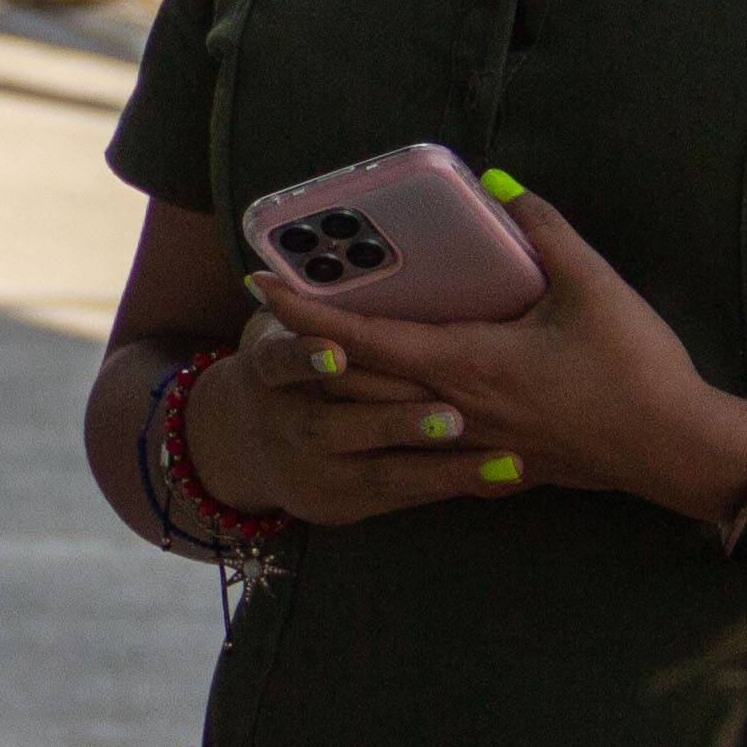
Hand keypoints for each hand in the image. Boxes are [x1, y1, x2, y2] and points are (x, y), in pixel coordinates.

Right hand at [175, 326, 510, 526]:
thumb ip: (313, 300)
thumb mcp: (278, 328)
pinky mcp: (343, 507)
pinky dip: (456, 486)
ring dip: (444, 468)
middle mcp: (289, 429)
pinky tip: (506, 477)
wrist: (240, 444)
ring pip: (384, 475)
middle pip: (338, 429)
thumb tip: (374, 240)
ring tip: (505, 461)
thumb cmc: (281, 365)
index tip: (342, 354)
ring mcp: (315, 476)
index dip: (307, 356)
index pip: (282, 361)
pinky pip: (405, 497)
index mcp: (268, 371)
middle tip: (455, 417)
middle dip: (397, 423)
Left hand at [246, 178, 746, 534]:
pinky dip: (386, 413)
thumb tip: (499, 185)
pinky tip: (378, 399)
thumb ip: (543, 230)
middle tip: (267, 308)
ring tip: (306, 347)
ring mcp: (471, 439)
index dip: (306, 313)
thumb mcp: (592, 285)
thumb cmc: (636, 369)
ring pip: (383, 414)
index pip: (362, 339)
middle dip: (304, 345)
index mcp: (466, 364)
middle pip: (355, 381)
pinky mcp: (495, 456)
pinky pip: (421, 436)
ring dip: (338, 382)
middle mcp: (455, 406)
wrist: (677, 451)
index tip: (262, 284)